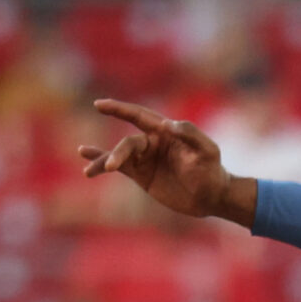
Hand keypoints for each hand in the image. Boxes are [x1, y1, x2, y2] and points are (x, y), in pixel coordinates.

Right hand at [77, 99, 255, 227]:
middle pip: (128, 143)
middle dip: (119, 153)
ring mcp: (145, 159)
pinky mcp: (141, 175)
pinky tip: (88, 168)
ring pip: (118, 155)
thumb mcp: (208, 150)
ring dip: (102, 160)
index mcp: (165, 131)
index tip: (100, 105)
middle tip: (112, 165)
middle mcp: (152, 142)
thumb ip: (190, 134)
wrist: (212, 196)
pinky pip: (118, 167)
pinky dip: (102, 165)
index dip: (119, 109)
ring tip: (89, 171)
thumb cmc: (212, 170)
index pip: (138, 115)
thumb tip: (167, 124)